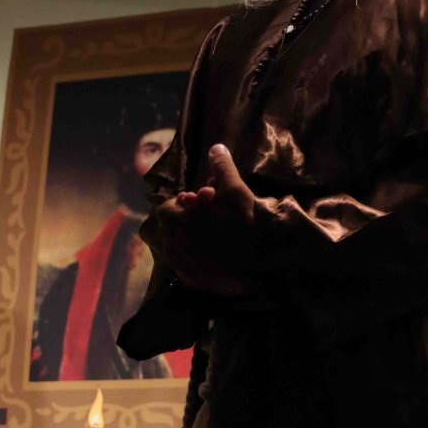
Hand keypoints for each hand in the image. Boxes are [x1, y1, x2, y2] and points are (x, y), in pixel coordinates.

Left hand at [149, 145, 259, 295]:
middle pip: (169, 229)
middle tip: (205, 217)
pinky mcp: (193, 281)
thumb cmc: (245, 223)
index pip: (165, 209)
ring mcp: (182, 265)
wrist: (262, 262)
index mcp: (177, 220)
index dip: (181, 204)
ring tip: (208, 236)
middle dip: (184, 221)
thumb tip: (216, 147)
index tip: (198, 203)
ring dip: (188, 239)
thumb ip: (222, 167)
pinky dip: (194, 260)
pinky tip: (211, 255)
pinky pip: (186, 268)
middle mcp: (173, 244)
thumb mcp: (235, 190)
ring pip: (177, 248)